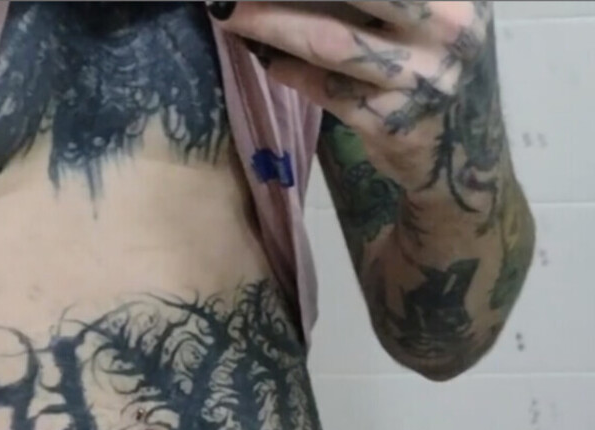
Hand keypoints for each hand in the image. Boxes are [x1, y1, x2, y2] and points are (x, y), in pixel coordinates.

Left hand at [212, 1, 497, 196]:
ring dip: (272, 25)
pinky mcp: (391, 122)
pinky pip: (327, 90)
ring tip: (230, 13)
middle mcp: (446, 27)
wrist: (462, 152)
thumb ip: (382, 1)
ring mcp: (419, 78)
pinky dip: (292, 72)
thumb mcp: (432, 16)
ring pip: (331, 41)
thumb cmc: (433, 64)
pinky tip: (267, 58)